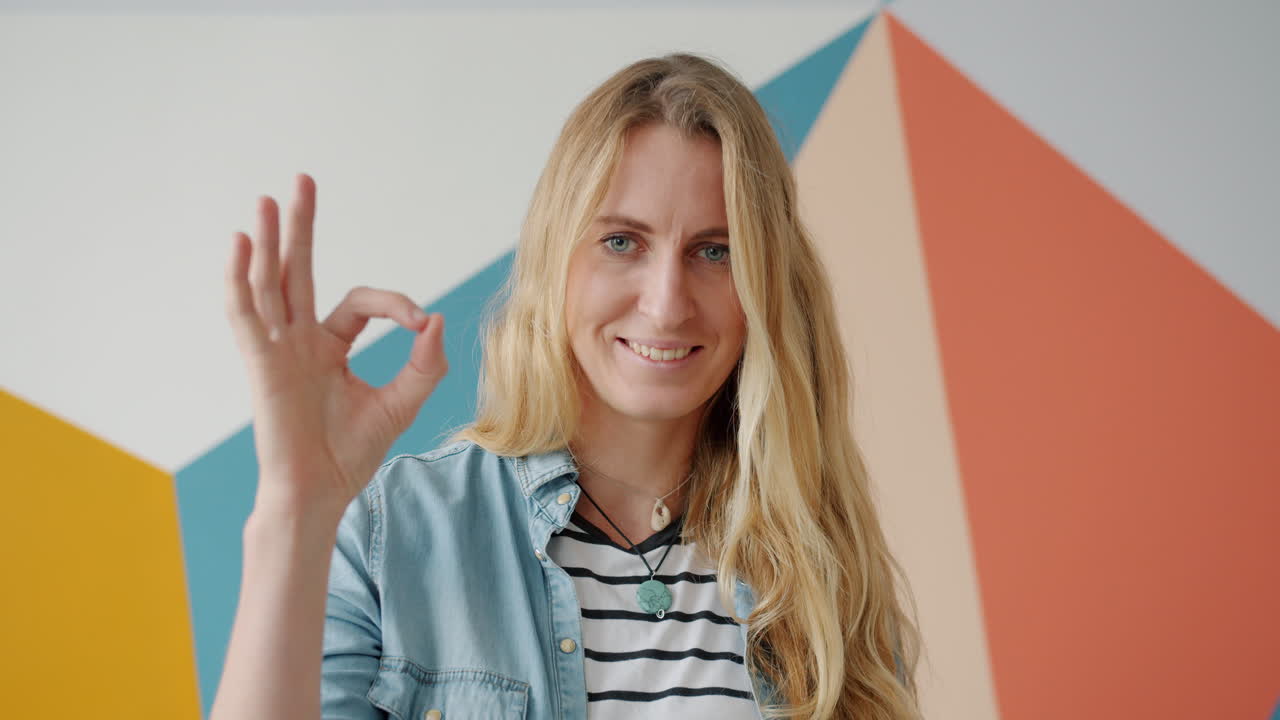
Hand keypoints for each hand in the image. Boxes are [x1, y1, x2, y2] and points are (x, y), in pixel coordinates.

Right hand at [225, 173, 447, 514]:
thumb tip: (437, 319)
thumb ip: (424, 363)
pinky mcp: (260, 363)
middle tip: (302, 180)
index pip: (360, 302)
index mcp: (329, 347)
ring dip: (267, 241)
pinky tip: (240, 244)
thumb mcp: (402, 401)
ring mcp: (276, 349)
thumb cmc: (351, 453)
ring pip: (269, 283)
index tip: (421, 323)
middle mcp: (298, 340)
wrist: (321, 492)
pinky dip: (240, 279)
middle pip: (297, 271)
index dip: (395, 305)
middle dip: (300, 227)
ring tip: (266, 200)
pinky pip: (245, 314)